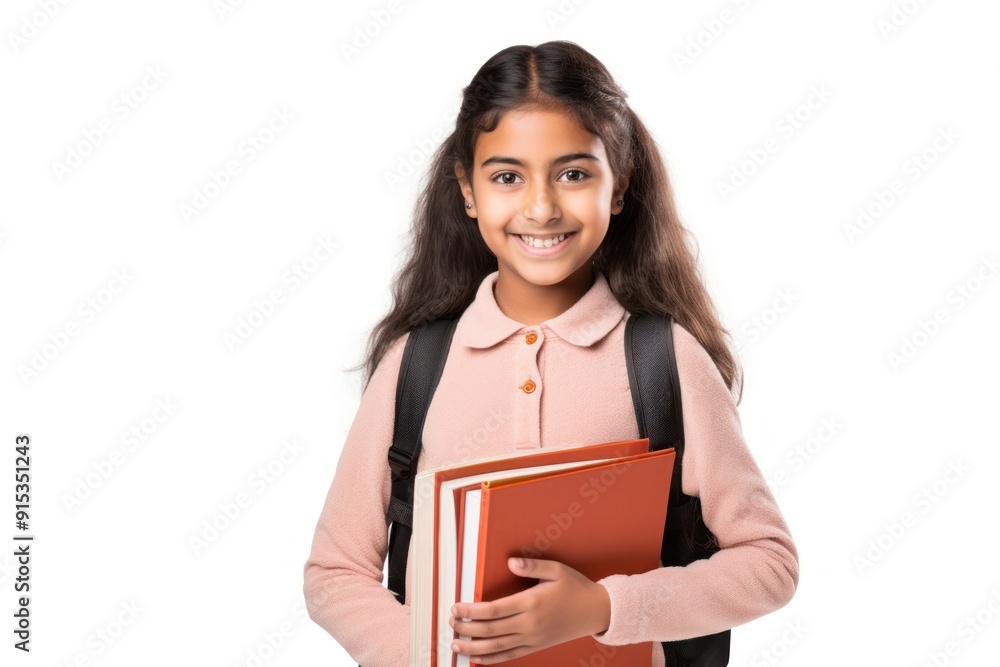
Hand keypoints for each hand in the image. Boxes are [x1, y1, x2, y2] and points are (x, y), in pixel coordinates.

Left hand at [448, 557, 610, 663]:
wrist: (596, 611)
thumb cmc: (576, 588)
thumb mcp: (556, 570)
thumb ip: (532, 565)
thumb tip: (510, 562)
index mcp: (532, 603)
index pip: (493, 610)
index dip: (471, 611)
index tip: (456, 607)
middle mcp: (530, 624)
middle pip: (490, 630)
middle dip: (466, 628)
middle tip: (450, 623)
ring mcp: (533, 638)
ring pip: (497, 647)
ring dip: (474, 647)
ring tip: (456, 644)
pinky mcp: (537, 646)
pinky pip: (510, 656)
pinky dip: (492, 659)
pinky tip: (477, 658)